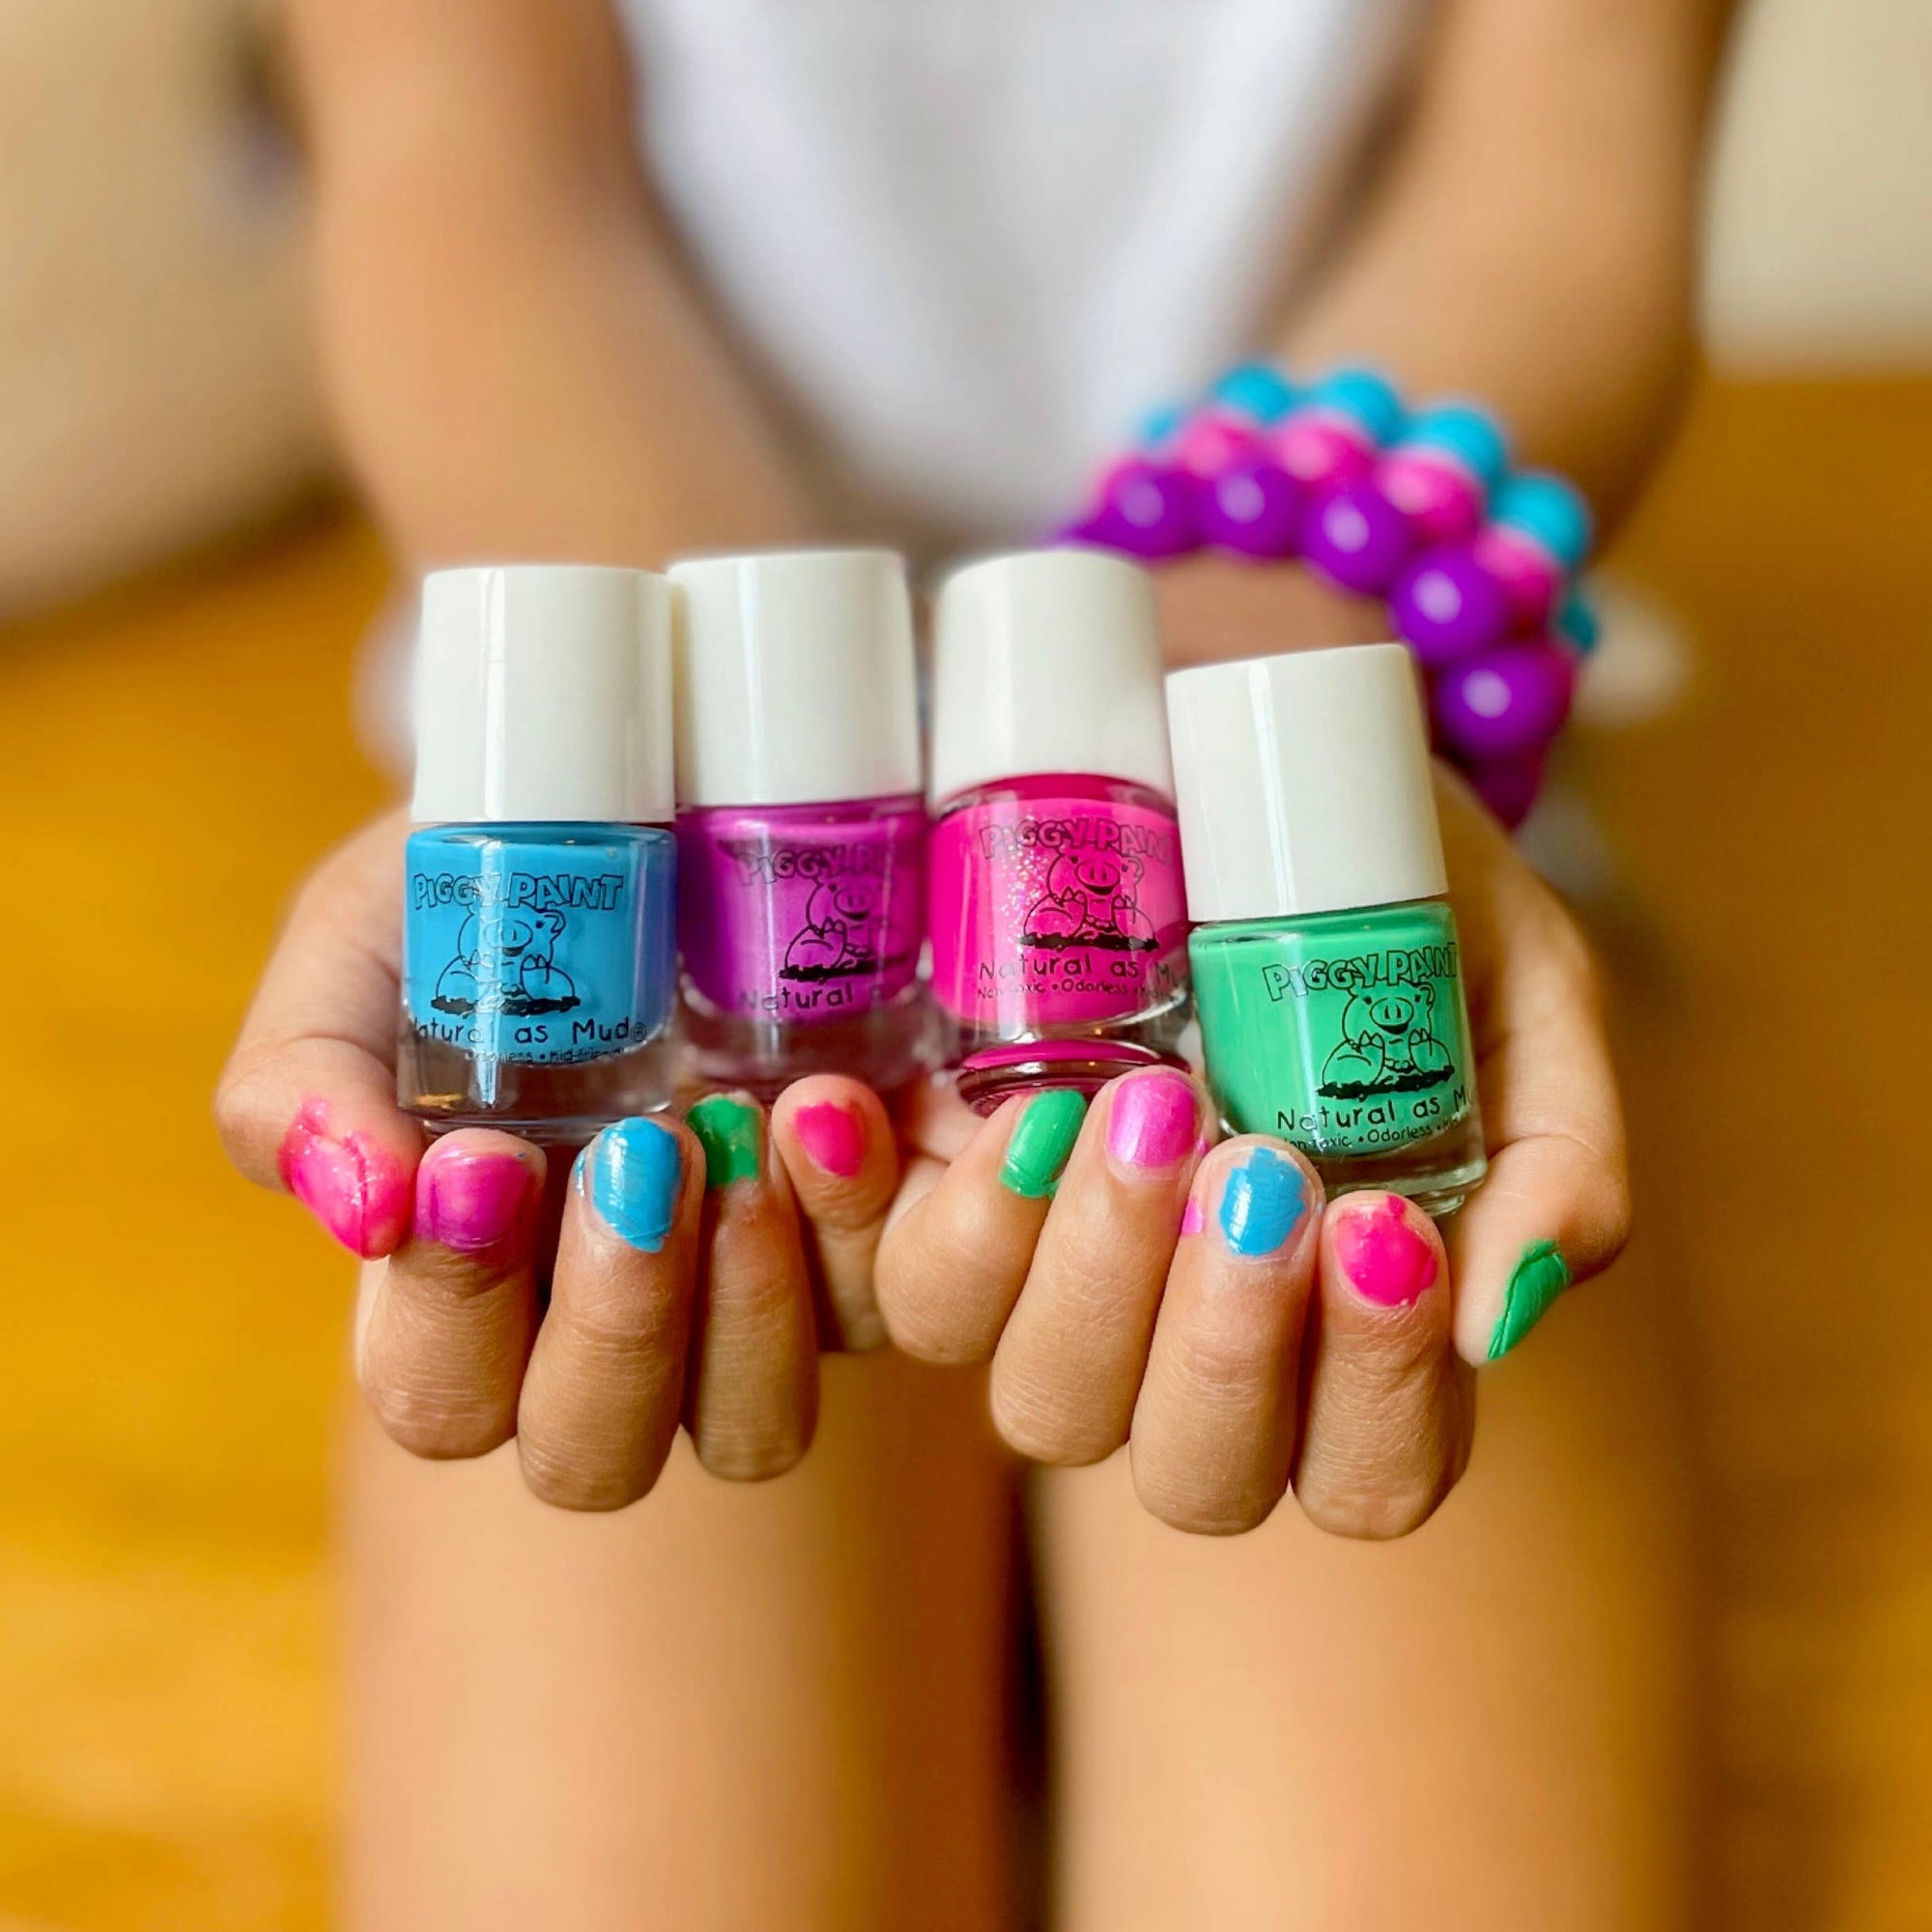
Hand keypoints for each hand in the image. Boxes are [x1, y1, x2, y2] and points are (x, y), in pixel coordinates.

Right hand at [215, 812, 901, 1508]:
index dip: (455, 1313)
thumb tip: (360, 1210)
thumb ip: (306, 1077)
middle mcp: (603, 1325)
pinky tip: (844, 1104)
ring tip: (750, 1125)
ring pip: (755, 1430)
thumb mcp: (360, 947)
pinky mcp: (866, 1244)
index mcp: (462, 1285)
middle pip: (595, 1455)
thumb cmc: (479, 898)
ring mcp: (744, 1300)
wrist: (647, 802)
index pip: (439, 1397)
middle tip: (640, 1153)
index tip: (486, 1152)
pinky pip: (893, 1312)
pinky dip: (871, 1222)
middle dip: (617, 1324)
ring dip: (753, 1302)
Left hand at [871, 773, 1629, 1538]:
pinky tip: (873, 1109)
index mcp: (1354, 1319)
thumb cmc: (1392, 871)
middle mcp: (1197, 1332)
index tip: (1375, 1219)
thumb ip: (1555, 1148)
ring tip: (1131, 1096)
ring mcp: (1056, 1278)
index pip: (1372, 1471)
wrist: (1227, 721)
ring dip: (1084, 1274)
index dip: (1375, 1394)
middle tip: (1253, 1162)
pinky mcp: (936, 1194)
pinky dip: (875, 1215)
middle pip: (1196, 1474)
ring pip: (1037, 1400)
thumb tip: (1495, 1318)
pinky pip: (884, 1283)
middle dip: (1224, 1342)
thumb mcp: (1518, 981)